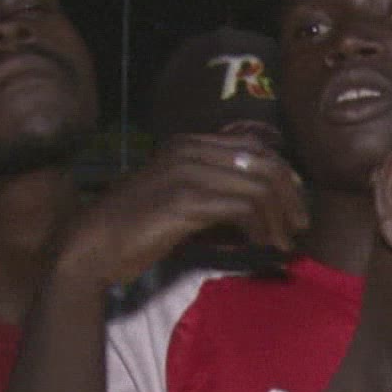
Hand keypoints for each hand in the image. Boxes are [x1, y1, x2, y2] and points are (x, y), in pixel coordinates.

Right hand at [55, 128, 308, 289]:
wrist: (91, 244)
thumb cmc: (135, 230)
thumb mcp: (181, 203)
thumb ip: (215, 197)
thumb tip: (260, 212)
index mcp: (188, 144)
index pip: (254, 148)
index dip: (284, 176)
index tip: (295, 205)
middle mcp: (190, 150)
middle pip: (264, 162)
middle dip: (290, 196)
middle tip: (300, 226)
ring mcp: (187, 171)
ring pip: (259, 185)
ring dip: (279, 218)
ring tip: (284, 243)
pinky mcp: (185, 199)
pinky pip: (243, 207)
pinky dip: (261, 229)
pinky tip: (263, 246)